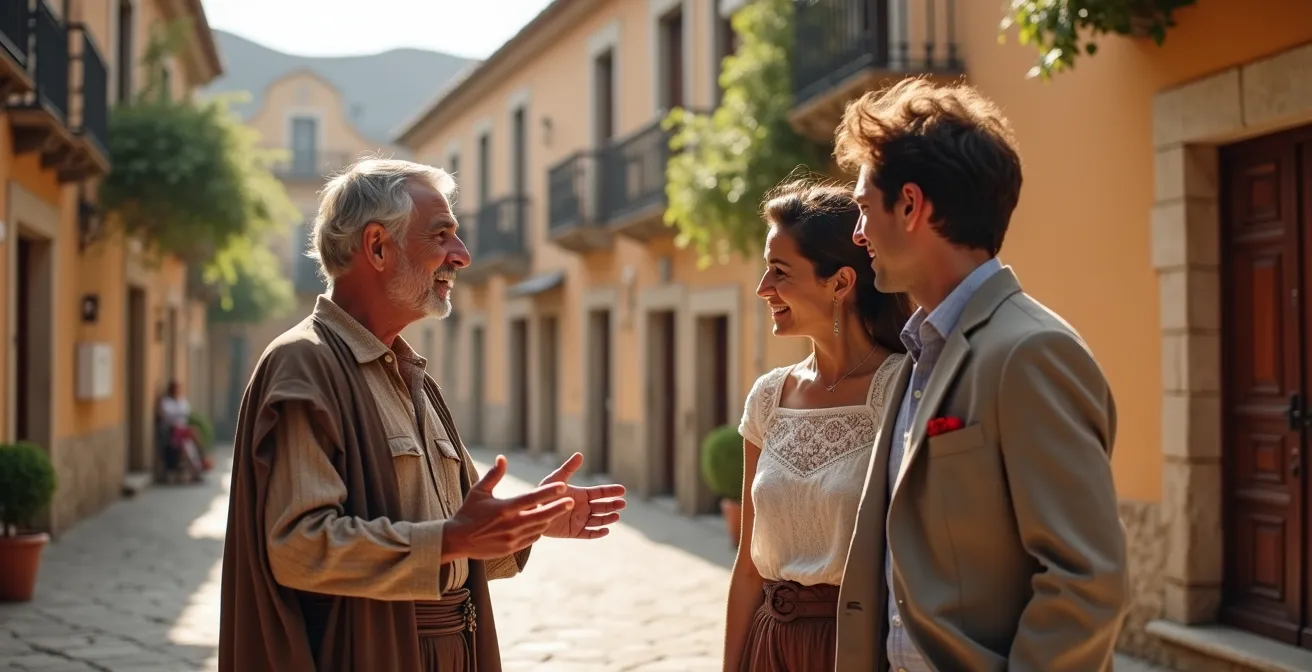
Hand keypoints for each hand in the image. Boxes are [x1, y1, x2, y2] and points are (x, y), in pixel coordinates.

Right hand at [441, 455, 573, 560]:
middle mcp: (510, 524)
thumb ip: (493, 475)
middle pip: (541, 516)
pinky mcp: (511, 548)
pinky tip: (542, 523)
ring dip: (549, 519)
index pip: (532, 498)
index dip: (549, 492)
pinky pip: (531, 539)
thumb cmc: (468, 512)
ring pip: (538, 528)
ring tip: (558, 510)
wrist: (458, 540)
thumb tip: (503, 458)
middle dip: (558, 508)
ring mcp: (512, 538)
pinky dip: (538, 531)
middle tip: (570, 502)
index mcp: (504, 508)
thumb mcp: (479, 491)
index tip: (563, 487)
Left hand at [537, 452, 626, 539]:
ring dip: (608, 518)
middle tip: (622, 504)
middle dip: (613, 505)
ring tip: (616, 516)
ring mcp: (580, 520)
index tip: (622, 490)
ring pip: (598, 520)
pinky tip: (605, 531)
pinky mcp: (574, 531)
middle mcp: (583, 508)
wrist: (531, 513)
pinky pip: (588, 534)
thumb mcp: (556, 479)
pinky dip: (597, 533)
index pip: (600, 493)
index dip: (611, 491)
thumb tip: (580, 455)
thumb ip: (568, 469)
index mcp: (581, 495)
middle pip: (602, 506)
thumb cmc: (543, 494)